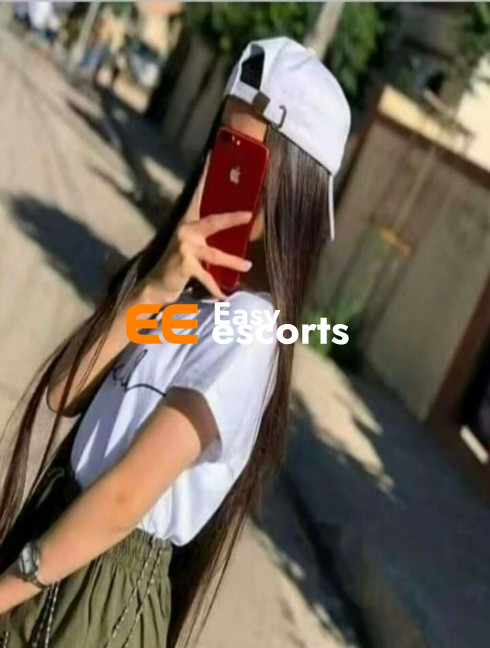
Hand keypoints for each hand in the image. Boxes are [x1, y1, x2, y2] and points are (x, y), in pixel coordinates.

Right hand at [142, 164, 252, 301]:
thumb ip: (207, 236)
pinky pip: (206, 277)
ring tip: (248, 266)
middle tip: (250, 214)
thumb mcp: (192, 246)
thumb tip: (236, 229)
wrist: (155, 286)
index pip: (198, 194)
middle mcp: (185, 231)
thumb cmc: (177, 265)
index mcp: (188, 222)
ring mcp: (184, 247)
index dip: (205, 175)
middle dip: (233, 218)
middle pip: (213, 221)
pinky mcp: (184, 264)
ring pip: (215, 254)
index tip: (213, 154)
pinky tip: (224, 296)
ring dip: (233, 261)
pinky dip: (215, 288)